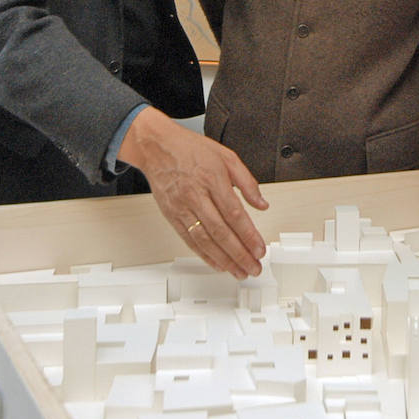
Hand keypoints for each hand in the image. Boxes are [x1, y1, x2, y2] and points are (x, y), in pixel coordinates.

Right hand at [119, 107, 267, 278]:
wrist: (157, 147)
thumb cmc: (191, 149)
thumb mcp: (227, 156)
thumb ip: (247, 181)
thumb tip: (261, 203)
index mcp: (213, 179)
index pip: (235, 214)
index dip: (249, 235)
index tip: (260, 249)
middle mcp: (196, 196)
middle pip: (221, 232)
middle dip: (240, 254)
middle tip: (253, 266)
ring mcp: (182, 208)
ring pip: (205, 240)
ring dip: (224, 260)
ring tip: (239, 271)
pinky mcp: (172, 216)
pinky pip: (189, 240)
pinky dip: (204, 255)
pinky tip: (217, 264)